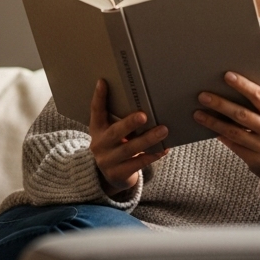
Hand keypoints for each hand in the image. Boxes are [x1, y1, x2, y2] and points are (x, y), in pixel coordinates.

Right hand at [89, 79, 167, 196]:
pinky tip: (163, 149)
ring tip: (163, 130)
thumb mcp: (107, 132)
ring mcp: (108, 161)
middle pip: (115, 132)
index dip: (99, 97)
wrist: (106, 177)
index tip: (104, 82)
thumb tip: (135, 98)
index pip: (96, 111)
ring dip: (148, 139)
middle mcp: (100, 144)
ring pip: (130, 149)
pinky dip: (152, 155)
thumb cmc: (113, 147)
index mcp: (97, 130)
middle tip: (144, 115)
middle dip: (130, 123)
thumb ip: (115, 118)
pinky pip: (138, 164)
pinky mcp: (118, 174)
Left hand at [193, 72, 259, 193]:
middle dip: (221, 104)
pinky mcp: (255, 161)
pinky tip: (208, 128)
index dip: (243, 85)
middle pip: (242, 115)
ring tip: (197, 113)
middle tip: (202, 96)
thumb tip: (229, 89)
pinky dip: (219, 135)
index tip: (226, 76)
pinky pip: (233, 146)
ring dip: (213, 122)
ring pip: (234, 132)